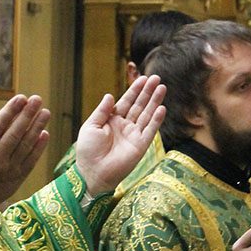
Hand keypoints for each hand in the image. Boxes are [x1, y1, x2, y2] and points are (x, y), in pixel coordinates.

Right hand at [0, 94, 49, 207]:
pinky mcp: (18, 178)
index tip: (21, 97)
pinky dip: (39, 147)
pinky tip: (44, 133)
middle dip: (27, 115)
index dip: (11, 111)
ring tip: (45, 112)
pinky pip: (31, 159)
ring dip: (37, 127)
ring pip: (25, 145)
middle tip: (37, 100)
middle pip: (14, 133)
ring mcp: (8, 169)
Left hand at [74, 74, 165, 195]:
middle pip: (139, 105)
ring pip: (147, 115)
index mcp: (112, 120)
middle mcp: (125, 126)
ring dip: (155, 101)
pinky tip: (162, 108)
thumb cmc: (88, 151)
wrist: (92, 172)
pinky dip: (156, 120)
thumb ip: (102, 111)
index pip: (126, 101)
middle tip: (157, 78)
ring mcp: (134, 135)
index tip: (143, 78)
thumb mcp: (91, 126)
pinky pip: (150, 130)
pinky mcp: (140, 146)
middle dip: (148, 92)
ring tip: (162, 88)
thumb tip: (110, 95)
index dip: (135, 90)